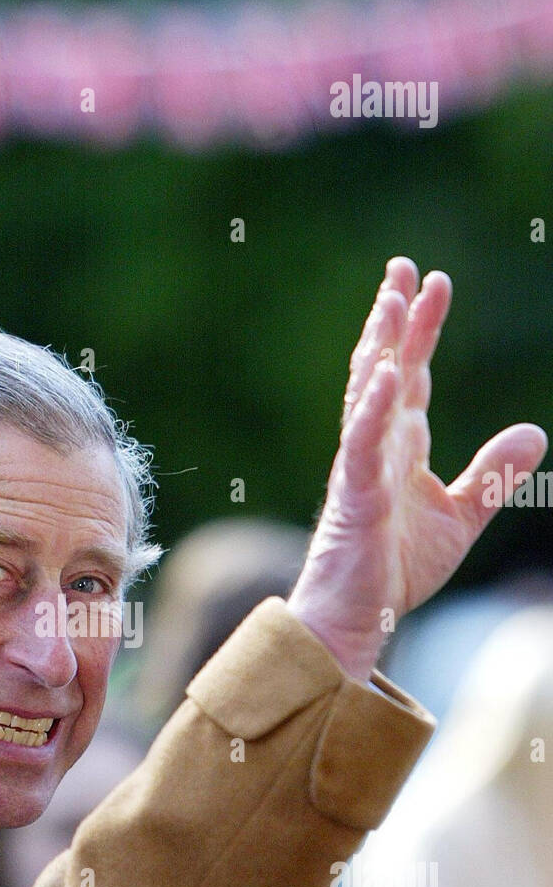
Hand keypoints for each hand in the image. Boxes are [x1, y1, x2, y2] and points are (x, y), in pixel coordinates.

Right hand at [287, 257, 546, 680]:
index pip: (412, 377)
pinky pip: (361, 446)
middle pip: (386, 369)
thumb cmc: (395, 569)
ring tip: (389, 302)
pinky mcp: (354, 496)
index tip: (434, 283)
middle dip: (395, 319)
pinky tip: (383, 377)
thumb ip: (492, 476)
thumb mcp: (462, 517)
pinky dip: (372, 410)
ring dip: (378, 348)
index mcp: (400, 449)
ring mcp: (361, 467)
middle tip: (403, 268)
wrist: (358, 619)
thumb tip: (533, 431)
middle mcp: (376, 447)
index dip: (423, 330)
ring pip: (367, 395)